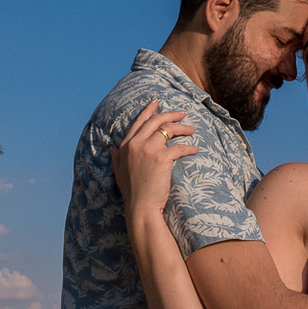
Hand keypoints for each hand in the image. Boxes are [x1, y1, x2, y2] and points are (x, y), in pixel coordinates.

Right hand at [111, 100, 198, 227]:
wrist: (140, 205)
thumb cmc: (132, 191)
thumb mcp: (119, 172)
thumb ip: (116, 157)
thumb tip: (112, 147)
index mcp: (126, 145)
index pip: (139, 122)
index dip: (149, 110)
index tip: (156, 102)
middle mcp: (137, 143)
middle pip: (156, 121)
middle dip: (171, 114)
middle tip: (182, 114)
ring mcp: (149, 149)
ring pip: (169, 130)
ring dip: (183, 128)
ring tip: (192, 130)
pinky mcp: (162, 158)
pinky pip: (180, 148)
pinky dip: (190, 148)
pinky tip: (195, 150)